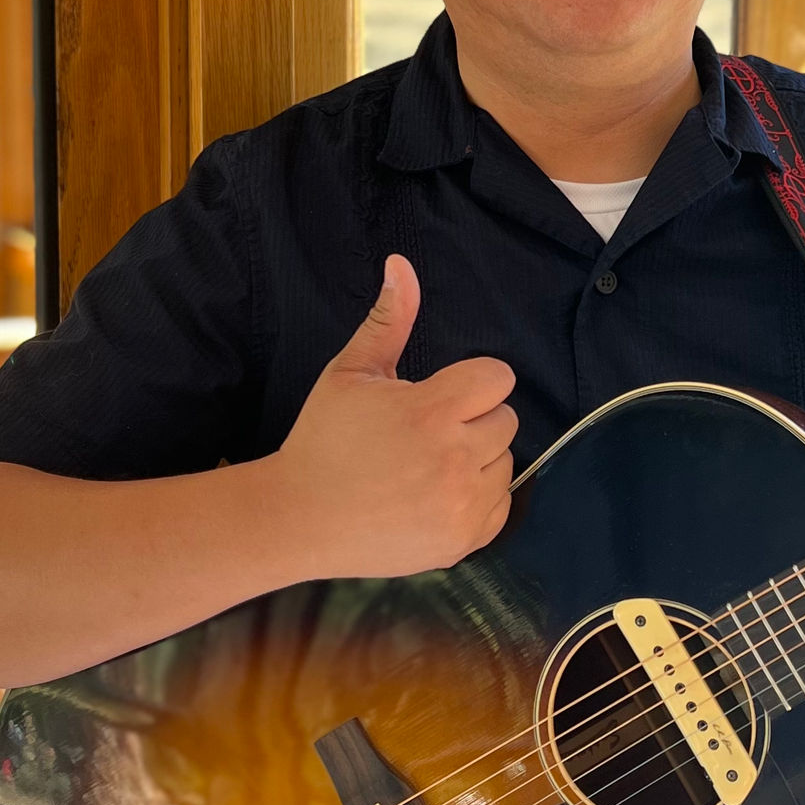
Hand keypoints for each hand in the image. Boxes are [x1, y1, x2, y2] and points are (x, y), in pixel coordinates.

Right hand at [274, 254, 516, 579]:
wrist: (298, 518)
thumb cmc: (324, 438)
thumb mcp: (351, 371)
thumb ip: (389, 319)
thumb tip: (401, 263)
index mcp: (431, 411)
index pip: (498, 378)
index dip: (471, 381)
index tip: (440, 395)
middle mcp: (454, 458)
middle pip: (505, 419)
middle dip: (472, 419)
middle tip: (428, 432)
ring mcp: (460, 504)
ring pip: (505, 462)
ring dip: (478, 458)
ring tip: (430, 464)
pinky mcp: (462, 541)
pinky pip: (500, 505)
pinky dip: (478, 498)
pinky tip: (438, 494)